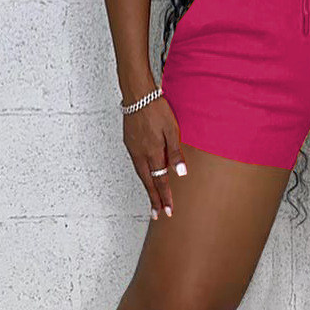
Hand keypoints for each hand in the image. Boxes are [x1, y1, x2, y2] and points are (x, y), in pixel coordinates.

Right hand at [122, 95, 187, 217]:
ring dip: (147, 188)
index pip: (160, 181)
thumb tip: (180, 174)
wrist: (138, 95)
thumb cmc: (157, 109)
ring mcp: (133, 148)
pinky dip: (142, 174)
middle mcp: (140, 154)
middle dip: (153, 199)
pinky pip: (136, 164)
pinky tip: (146, 175)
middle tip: (157, 214)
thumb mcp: (172, 130)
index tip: (168, 211)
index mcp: (152, 153)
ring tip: (152, 199)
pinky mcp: (129, 142)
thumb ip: (176, 153)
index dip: (164, 197)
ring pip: (141, 174)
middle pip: (148, 182)